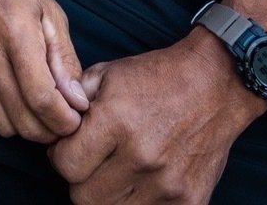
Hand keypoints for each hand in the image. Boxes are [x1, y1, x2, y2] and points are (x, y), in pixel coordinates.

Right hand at [0, 0, 88, 142]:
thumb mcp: (52, 14)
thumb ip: (65, 61)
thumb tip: (77, 102)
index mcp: (15, 32)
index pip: (41, 98)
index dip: (63, 120)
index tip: (76, 120)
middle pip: (21, 118)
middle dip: (48, 131)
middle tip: (62, 121)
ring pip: (0, 121)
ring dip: (26, 126)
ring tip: (40, 111)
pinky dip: (3, 110)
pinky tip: (15, 93)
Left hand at [47, 30, 263, 203]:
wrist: (216, 85)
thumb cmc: (157, 77)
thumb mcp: (108, 74)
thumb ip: (72, 99)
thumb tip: (49, 124)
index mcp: (117, 121)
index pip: (65, 166)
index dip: (61, 157)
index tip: (70, 148)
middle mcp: (142, 156)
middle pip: (83, 197)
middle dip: (81, 180)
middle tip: (93, 162)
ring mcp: (168, 184)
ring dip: (108, 195)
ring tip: (117, 171)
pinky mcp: (190, 201)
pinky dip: (138, 203)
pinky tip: (142, 181)